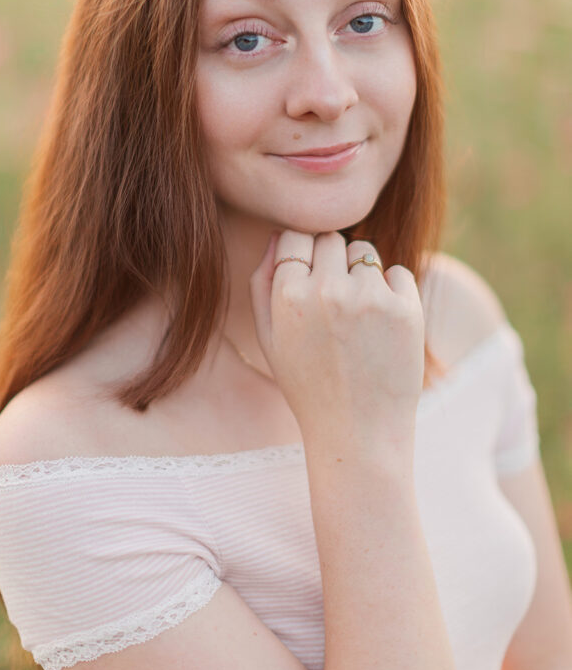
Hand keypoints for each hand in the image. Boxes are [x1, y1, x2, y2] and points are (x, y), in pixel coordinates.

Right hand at [248, 230, 425, 446]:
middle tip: (334, 298)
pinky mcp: (405, 309)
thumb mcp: (270, 338)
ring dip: (362, 272)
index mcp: (289, 296)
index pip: (295, 236)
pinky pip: (398, 273)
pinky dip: (392, 291)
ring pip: (365, 252)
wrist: (358, 433)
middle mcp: (328, 290)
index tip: (309, 276)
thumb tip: (277, 236)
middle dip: (331, 260)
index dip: (302, 253)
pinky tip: (382, 326)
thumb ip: (263, 282)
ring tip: (358, 315)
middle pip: (330, 238)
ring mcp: (370, 298)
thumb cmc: (308, 385)